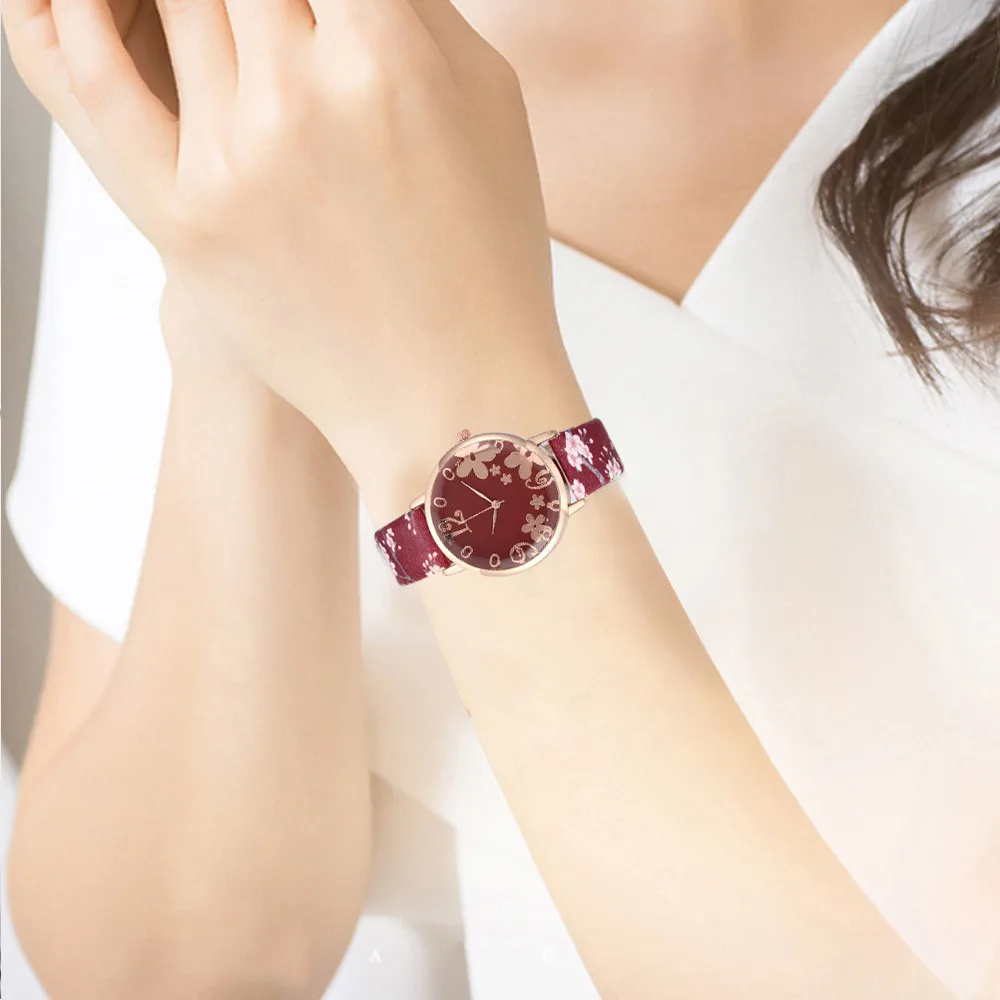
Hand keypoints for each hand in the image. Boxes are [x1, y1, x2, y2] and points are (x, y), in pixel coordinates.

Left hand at [4, 0, 582, 494]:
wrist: (450, 395)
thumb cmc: (485, 263)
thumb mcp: (488, 110)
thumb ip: (414, 6)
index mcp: (391, 54)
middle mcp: (302, 95)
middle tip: (266, 23)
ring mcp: (233, 158)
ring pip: (172, 4)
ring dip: (196, 5)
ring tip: (225, 31)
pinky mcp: (184, 218)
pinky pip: (99, 85)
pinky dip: (75, 19)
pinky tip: (81, 0)